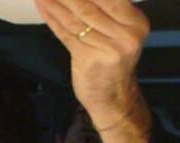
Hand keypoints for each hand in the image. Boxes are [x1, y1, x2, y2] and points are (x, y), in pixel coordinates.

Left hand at [34, 0, 148, 129]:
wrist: (112, 96)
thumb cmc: (113, 60)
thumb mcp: (121, 33)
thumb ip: (106, 10)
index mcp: (136, 22)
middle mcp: (126, 35)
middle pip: (89, 5)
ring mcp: (107, 48)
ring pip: (75, 18)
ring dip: (55, 1)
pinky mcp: (87, 59)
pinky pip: (66, 33)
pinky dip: (52, 17)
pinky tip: (43, 5)